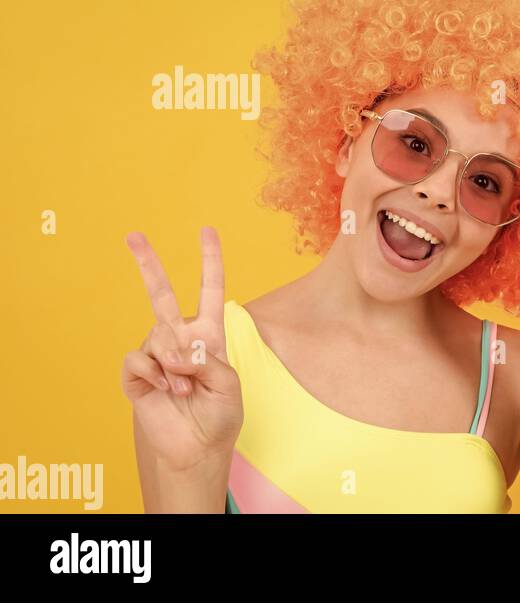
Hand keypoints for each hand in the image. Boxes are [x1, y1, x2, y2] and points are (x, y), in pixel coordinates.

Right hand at [121, 227, 242, 471]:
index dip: (210, 261)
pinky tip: (167, 390)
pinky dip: (156, 373)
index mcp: (208, 335)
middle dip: (148, 264)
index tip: (207, 231)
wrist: (197, 447)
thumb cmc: (219, 415)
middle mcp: (179, 339)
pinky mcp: (136, 373)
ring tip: (186, 388)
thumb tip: (177, 350)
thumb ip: (207, 358)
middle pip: (162, 295)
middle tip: (133, 235)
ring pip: (158, 336)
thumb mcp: (228, 382)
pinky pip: (139, 358)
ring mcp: (156, 355)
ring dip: (175, 363)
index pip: (210, 291)